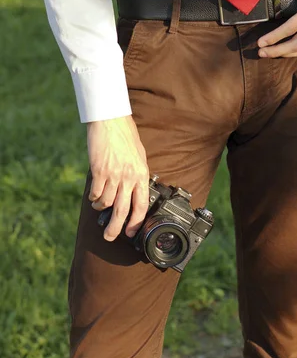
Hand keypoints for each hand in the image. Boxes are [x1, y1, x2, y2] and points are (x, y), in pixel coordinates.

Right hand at [87, 115, 148, 240]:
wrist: (111, 120)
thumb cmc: (125, 136)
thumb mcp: (139, 156)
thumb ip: (137, 174)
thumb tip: (134, 191)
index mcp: (141, 174)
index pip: (142, 204)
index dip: (137, 222)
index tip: (132, 232)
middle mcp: (128, 177)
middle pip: (123, 211)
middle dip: (115, 228)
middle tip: (109, 237)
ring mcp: (113, 175)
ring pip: (106, 202)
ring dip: (101, 207)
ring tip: (99, 204)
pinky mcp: (98, 171)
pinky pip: (95, 193)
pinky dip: (93, 197)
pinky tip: (94, 194)